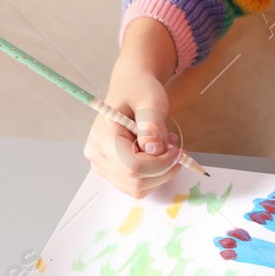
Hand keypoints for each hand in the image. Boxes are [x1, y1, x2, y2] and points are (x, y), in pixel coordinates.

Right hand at [84, 62, 181, 198]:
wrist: (130, 87)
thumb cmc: (140, 90)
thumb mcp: (151, 100)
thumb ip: (152, 125)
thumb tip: (154, 151)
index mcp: (103, 134)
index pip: (133, 167)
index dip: (161, 164)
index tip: (179, 151)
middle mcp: (96, 153)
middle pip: (134, 181)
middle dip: (162, 170)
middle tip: (176, 149)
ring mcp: (100, 164)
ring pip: (136, 188)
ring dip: (159, 174)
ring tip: (166, 148)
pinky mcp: (109, 170)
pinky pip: (135, 186)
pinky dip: (152, 175)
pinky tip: (156, 156)